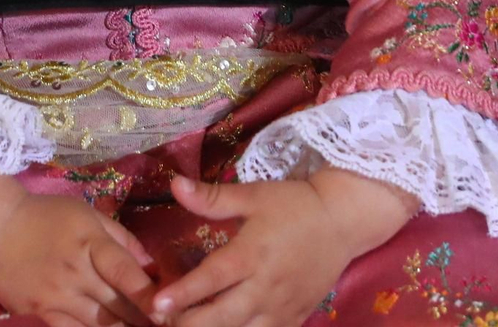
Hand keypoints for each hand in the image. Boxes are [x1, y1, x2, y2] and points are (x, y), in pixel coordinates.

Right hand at [0, 172, 157, 326]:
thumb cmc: (45, 215)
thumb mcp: (86, 213)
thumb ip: (121, 238)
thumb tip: (152, 265)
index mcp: (89, 242)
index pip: (125, 273)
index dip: (150, 294)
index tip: (172, 308)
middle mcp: (74, 273)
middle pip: (117, 305)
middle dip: (145, 319)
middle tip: (169, 325)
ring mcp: (55, 297)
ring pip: (99, 325)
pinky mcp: (39, 314)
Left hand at [151, 171, 416, 326]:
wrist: (342, 221)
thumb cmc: (293, 205)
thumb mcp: (253, 195)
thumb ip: (211, 197)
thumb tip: (173, 184)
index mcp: (251, 254)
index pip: (211, 280)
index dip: (182, 294)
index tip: (156, 305)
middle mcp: (265, 287)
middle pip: (221, 318)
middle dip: (188, 324)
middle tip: (160, 320)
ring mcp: (281, 309)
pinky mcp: (294, 320)